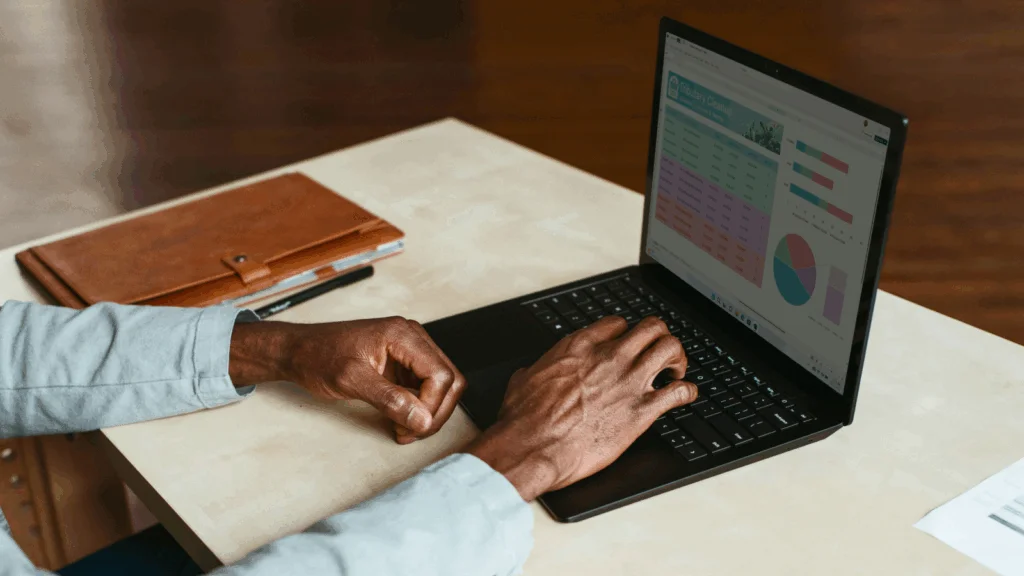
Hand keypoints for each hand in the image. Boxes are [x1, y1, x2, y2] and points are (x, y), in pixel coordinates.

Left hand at [229, 317, 465, 443]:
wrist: (299, 351)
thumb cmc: (318, 357)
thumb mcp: (350, 380)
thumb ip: (389, 399)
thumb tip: (421, 418)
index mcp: (402, 335)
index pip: (440, 374)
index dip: (432, 406)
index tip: (411, 426)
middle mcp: (412, 338)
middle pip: (449, 379)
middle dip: (435, 412)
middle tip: (411, 432)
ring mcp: (410, 350)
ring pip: (442, 385)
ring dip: (428, 412)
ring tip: (403, 428)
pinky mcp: (404, 363)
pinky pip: (426, 387)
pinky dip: (419, 407)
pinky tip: (400, 419)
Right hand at [467, 316, 696, 500]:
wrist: (533, 447)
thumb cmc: (525, 419)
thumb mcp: (524, 381)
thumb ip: (537, 370)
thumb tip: (531, 373)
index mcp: (580, 346)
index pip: (617, 324)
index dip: (626, 333)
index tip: (628, 344)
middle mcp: (609, 357)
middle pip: (652, 327)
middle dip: (660, 338)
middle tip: (658, 353)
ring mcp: (629, 381)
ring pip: (671, 348)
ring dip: (678, 358)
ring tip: (675, 371)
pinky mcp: (642, 411)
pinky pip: (679, 392)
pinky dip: (687, 392)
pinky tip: (684, 396)